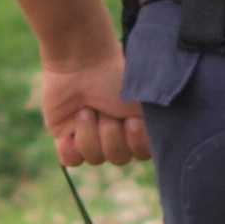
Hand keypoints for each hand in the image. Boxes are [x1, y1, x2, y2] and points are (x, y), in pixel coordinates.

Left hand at [37, 49, 148, 167]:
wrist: (81, 62)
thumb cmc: (116, 77)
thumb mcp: (144, 100)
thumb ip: (156, 125)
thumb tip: (157, 143)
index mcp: (139, 127)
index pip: (142, 153)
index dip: (136, 142)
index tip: (131, 120)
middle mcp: (117, 136)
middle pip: (118, 158)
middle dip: (111, 133)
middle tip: (105, 109)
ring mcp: (91, 138)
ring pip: (94, 158)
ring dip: (90, 132)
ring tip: (84, 109)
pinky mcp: (67, 137)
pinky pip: (71, 161)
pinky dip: (70, 151)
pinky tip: (68, 136)